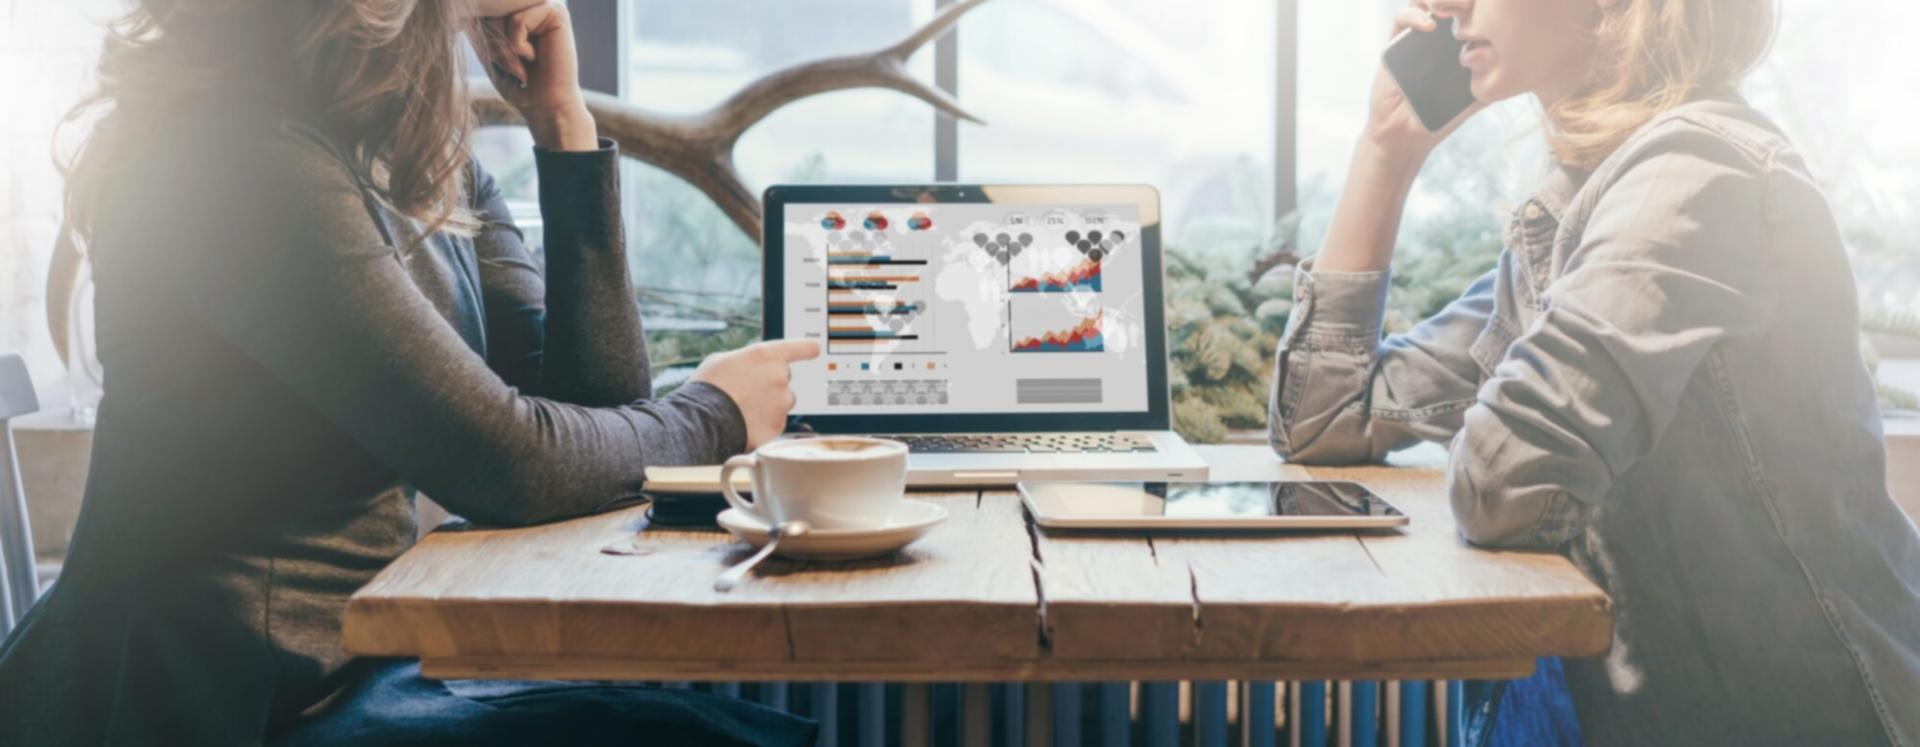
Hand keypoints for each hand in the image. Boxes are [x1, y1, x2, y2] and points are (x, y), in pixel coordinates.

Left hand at [472, 1, 596, 150]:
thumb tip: (473, 4)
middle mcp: (532, 3)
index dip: (482, 38)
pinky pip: (517, 21)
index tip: (503, 64)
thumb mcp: (489, 47)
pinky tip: (533, 58)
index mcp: (518, 8)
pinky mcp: (556, 13)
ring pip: (501, 14)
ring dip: (504, 47)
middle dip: (493, 43)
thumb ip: (482, 21)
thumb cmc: (517, 84)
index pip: (482, 10)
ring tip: (522, 65)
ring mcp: (545, 5)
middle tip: (514, 68)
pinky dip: (517, 46)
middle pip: (490, 10)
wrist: (547, 107)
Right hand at [690, 339, 822, 450]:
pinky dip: (763, 425)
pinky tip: (744, 424)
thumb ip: (744, 361)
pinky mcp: (779, 427)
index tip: (814, 349)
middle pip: (783, 380)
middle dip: (770, 385)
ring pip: (781, 403)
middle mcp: (779, 377)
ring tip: (742, 410)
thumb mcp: (721, 361)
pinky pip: (776, 424)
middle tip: (746, 393)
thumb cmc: (707, 389)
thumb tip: (748, 368)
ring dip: (769, 406)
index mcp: (766, 356)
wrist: (703, 422)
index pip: (797, 348)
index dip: (806, 348)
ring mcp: (781, 403)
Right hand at [1362, 1, 1486, 166]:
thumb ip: (1496, 74)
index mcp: (1464, 36)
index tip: (1497, 7)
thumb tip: (1525, 57)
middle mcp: (1442, 29)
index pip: (1474, 7)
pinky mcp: (1396, 39)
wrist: (1407, 131)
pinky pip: (1404, 15)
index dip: (1485, 3)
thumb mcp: (1480, 93)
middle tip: (1474, 4)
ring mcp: (1419, 31)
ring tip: (1452, 10)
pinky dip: (1415, 15)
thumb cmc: (1446, 114)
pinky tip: (1429, 27)